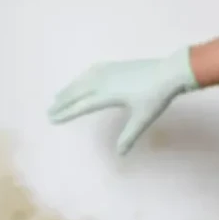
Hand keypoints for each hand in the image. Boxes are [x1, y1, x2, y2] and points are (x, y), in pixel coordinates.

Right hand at [47, 49, 197, 154]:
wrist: (169, 72)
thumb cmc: (156, 97)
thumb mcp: (142, 119)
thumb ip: (129, 136)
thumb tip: (120, 154)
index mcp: (108, 95)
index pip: (82, 106)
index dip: (67, 112)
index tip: (53, 118)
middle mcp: (103, 81)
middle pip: (77, 92)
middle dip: (62, 101)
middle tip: (49, 110)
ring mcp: (109, 71)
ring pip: (82, 80)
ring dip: (69, 89)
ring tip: (57, 96)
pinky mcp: (115, 65)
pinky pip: (92, 71)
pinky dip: (81, 77)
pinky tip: (80, 79)